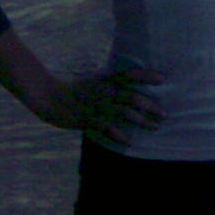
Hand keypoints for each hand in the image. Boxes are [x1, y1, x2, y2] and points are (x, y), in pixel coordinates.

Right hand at [33, 68, 166, 145]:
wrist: (50, 96)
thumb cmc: (77, 87)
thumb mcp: (96, 78)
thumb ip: (113, 79)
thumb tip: (132, 81)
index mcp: (106, 78)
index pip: (130, 74)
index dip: (146, 76)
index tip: (163, 79)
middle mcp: (103, 90)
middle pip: (132, 97)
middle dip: (151, 106)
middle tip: (165, 114)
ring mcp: (95, 105)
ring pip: (123, 113)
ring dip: (141, 121)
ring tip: (154, 127)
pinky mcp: (86, 119)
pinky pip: (106, 127)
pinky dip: (118, 134)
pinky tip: (129, 140)